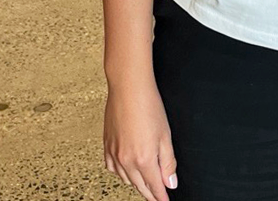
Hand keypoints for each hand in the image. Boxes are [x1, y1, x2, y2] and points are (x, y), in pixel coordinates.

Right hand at [104, 78, 177, 200]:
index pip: (154, 187)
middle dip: (150, 192)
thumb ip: (168, 162)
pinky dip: (121, 172)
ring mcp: (114, 154)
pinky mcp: (106, 146)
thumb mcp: (165, 135)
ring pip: (125, 179)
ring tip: (145, 181)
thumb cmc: (149, 106)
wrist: (128, 88)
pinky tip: (127, 168)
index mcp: (143, 159)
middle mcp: (126, 160)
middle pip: (139, 186)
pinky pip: (112, 168)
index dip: (161, 196)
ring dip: (136, 182)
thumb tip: (171, 183)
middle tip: (158, 195)